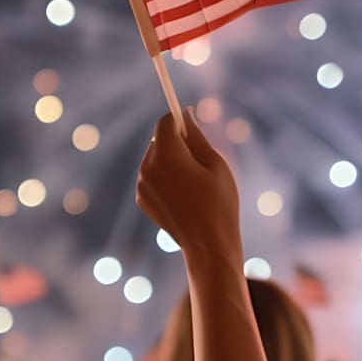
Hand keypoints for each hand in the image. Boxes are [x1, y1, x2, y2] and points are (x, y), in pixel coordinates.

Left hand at [135, 110, 240, 264]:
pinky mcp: (142, 199)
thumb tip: (186, 116)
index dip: (180, 119)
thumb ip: (197, 137)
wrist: (208, 243)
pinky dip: (166, 176)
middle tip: (201, 158)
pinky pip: (152, 176)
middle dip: (176, 141)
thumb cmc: (219, 202)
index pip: (165, 123)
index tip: (193, 123)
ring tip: (195, 180)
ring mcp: (142, 184)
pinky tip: (185, 194)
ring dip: (171, 159)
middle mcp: (148, 167)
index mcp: (167, 155)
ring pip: (155, 158)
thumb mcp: (216, 164)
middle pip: (158, 139)